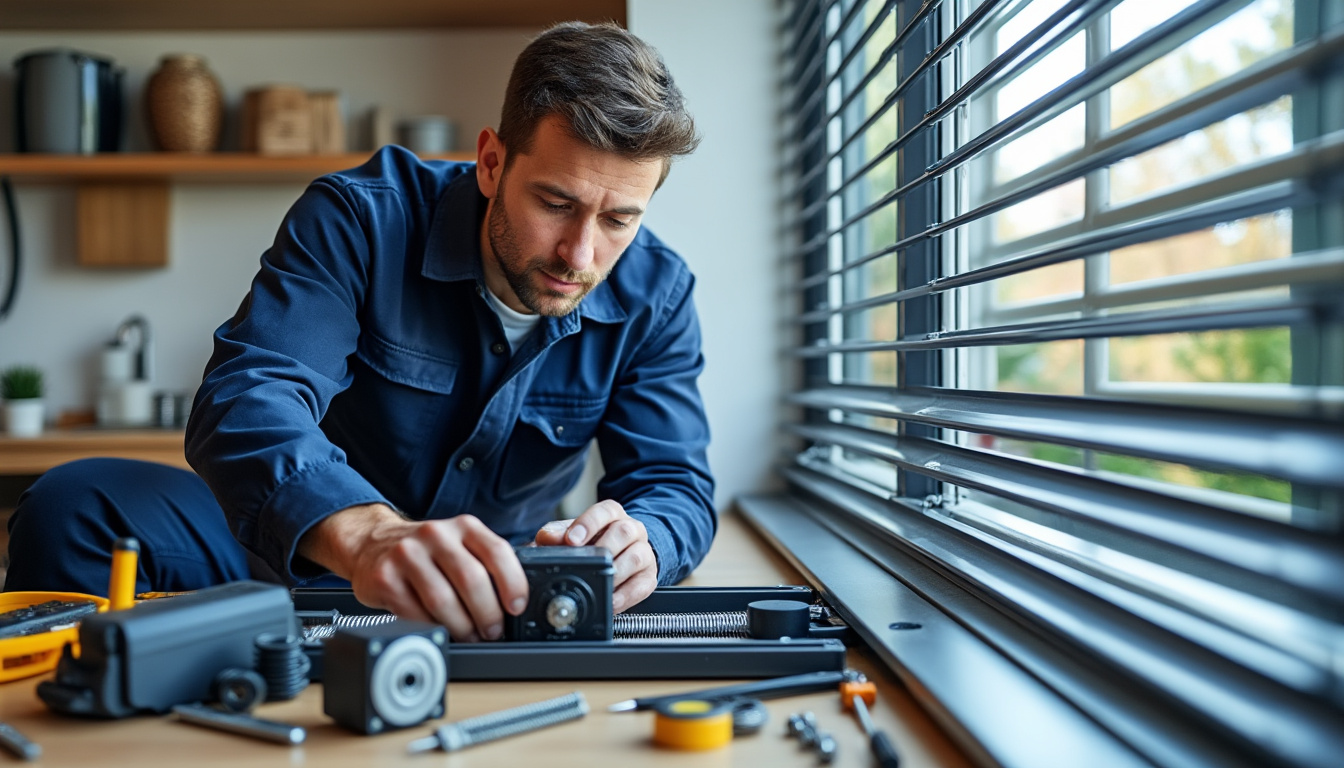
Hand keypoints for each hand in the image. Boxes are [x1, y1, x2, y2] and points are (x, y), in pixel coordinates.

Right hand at [298, 503, 527, 641]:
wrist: (372, 543)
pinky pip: (415, 613)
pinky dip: (432, 628)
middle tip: (493, 631)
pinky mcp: (385, 578)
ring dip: (462, 627)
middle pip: (471, 580)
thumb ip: (488, 563)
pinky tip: (440, 631)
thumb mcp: (461, 545)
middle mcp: (436, 535)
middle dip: (488, 614)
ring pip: (443, 601)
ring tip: (470, 636)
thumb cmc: (427, 552)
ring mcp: (407, 555)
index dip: (513, 583)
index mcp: (464, 526)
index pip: (497, 551)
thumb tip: (521, 597)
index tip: (517, 607)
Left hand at [533, 500, 657, 612]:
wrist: (624, 554)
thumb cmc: (595, 543)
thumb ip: (557, 534)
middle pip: (624, 532)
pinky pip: (642, 586)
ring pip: (637, 557)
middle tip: (587, 564)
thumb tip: (546, 538)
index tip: (572, 539)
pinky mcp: (649, 577)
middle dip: (603, 549)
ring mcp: (644, 553)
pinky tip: (611, 601)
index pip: (605, 511)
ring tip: (598, 584)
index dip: (589, 523)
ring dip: (615, 573)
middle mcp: (632, 530)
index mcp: (612, 515)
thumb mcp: (573, 534)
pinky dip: (625, 596)